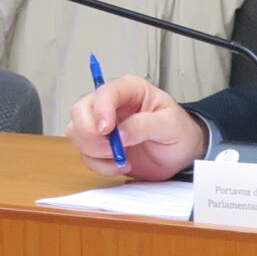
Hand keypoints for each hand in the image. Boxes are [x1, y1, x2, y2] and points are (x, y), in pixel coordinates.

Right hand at [66, 74, 207, 180]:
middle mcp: (110, 104)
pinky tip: (120, 166)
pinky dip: (99, 165)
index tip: (107, 130)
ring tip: (121, 159)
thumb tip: (119, 134)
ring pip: (76, 133)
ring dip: (94, 152)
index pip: (105, 92)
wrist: (180, 154)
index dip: (101, 110)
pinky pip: (85, 155)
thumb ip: (145, 126)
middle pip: (80, 111)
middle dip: (90, 134)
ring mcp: (101, 125)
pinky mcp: (99, 146)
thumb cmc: (179, 132)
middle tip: (112, 150)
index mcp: (129, 89)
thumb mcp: (170, 125)